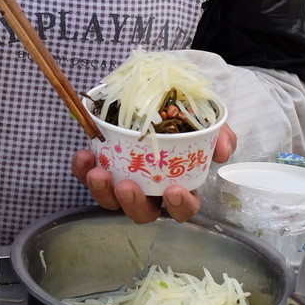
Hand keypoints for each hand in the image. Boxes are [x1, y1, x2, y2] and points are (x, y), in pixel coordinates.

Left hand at [71, 125, 236, 224]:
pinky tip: (83, 156)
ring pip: (111, 201)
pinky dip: (82, 170)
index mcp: (178, 185)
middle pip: (142, 212)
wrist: (155, 93)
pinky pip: (88, 176)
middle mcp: (150, 190)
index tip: (174, 190)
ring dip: (103, 191)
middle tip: (127, 186)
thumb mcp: (206, 122)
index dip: (180, 206)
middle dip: (133, 203)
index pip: (182, 209)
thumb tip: (222, 151)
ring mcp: (123, 180)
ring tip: (98, 172)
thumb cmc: (184, 115)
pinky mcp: (101, 167)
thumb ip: (220, 135)